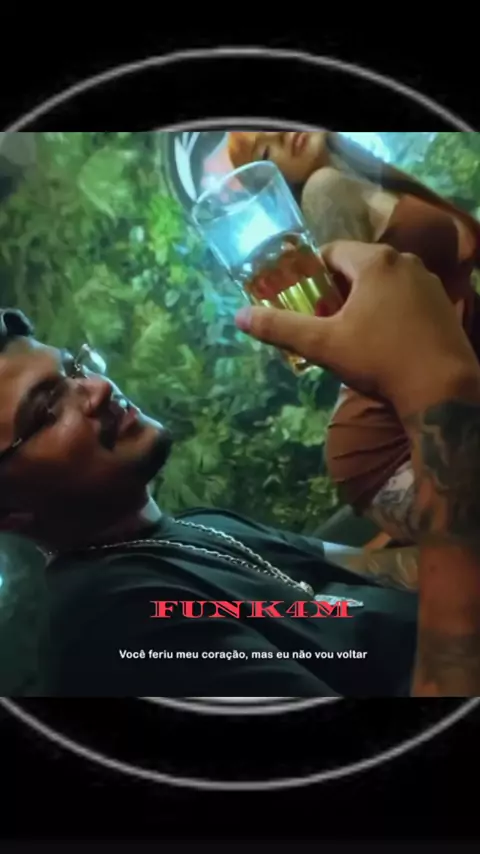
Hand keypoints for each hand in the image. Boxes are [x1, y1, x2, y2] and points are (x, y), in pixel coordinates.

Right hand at [235, 241, 479, 418]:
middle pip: (358, 266)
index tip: (303, 302)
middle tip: (323, 322)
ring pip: (383, 282)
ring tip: (351, 335)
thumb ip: (280, 328)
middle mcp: (406, 261)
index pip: (331, 252)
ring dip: (363, 301)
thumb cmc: (379, 359)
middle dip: (337, 290)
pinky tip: (383, 341)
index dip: (311, 275)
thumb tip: (239, 316)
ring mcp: (429, 281)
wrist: (441, 390)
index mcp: (376, 261)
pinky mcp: (443, 304)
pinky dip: (388, 310)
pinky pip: (405, 296)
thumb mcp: (323, 345)